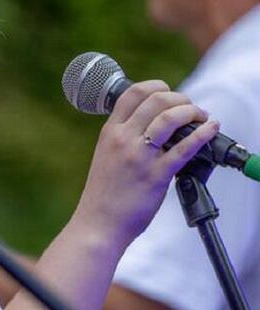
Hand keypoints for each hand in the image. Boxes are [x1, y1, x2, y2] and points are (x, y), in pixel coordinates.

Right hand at [72, 80, 218, 244]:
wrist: (98, 223)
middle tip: (190, 108)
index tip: (169, 94)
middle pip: (156, 99)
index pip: (133, 93)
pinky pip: (185, 147)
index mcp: (109, 132)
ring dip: (192, 111)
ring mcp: (139, 156)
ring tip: (202, 117)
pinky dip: (203, 133)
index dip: (156, 86)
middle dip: (180, 98)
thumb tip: (153, 125)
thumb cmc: (104, 193)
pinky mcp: (156, 175)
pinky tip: (211, 129)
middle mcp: (122, 139)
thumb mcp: (105, 155)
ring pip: (170, 117)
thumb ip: (124, 138)